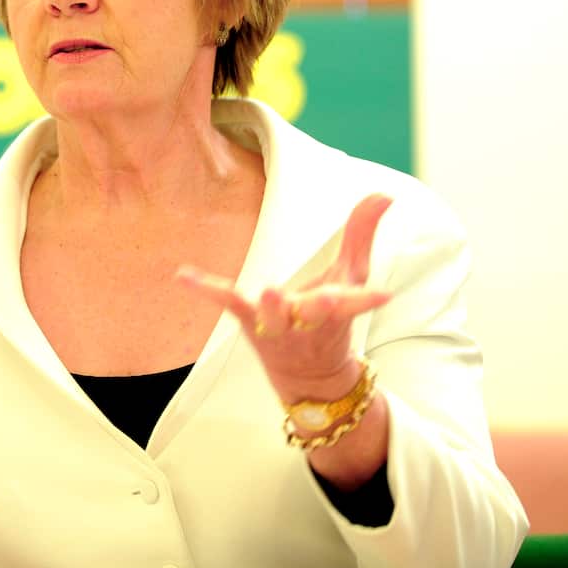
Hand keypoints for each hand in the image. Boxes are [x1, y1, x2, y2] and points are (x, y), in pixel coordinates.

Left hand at [176, 194, 392, 392]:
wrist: (310, 374)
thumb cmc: (332, 315)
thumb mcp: (351, 276)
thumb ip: (361, 233)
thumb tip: (386, 193)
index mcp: (338, 309)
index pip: (355, 303)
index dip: (368, 300)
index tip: (384, 296)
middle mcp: (308, 321)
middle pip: (315, 314)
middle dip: (319, 308)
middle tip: (322, 301)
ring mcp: (277, 325)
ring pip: (274, 318)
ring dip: (273, 309)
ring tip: (270, 293)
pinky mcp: (249, 321)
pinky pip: (227, 303)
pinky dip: (205, 289)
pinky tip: (182, 276)